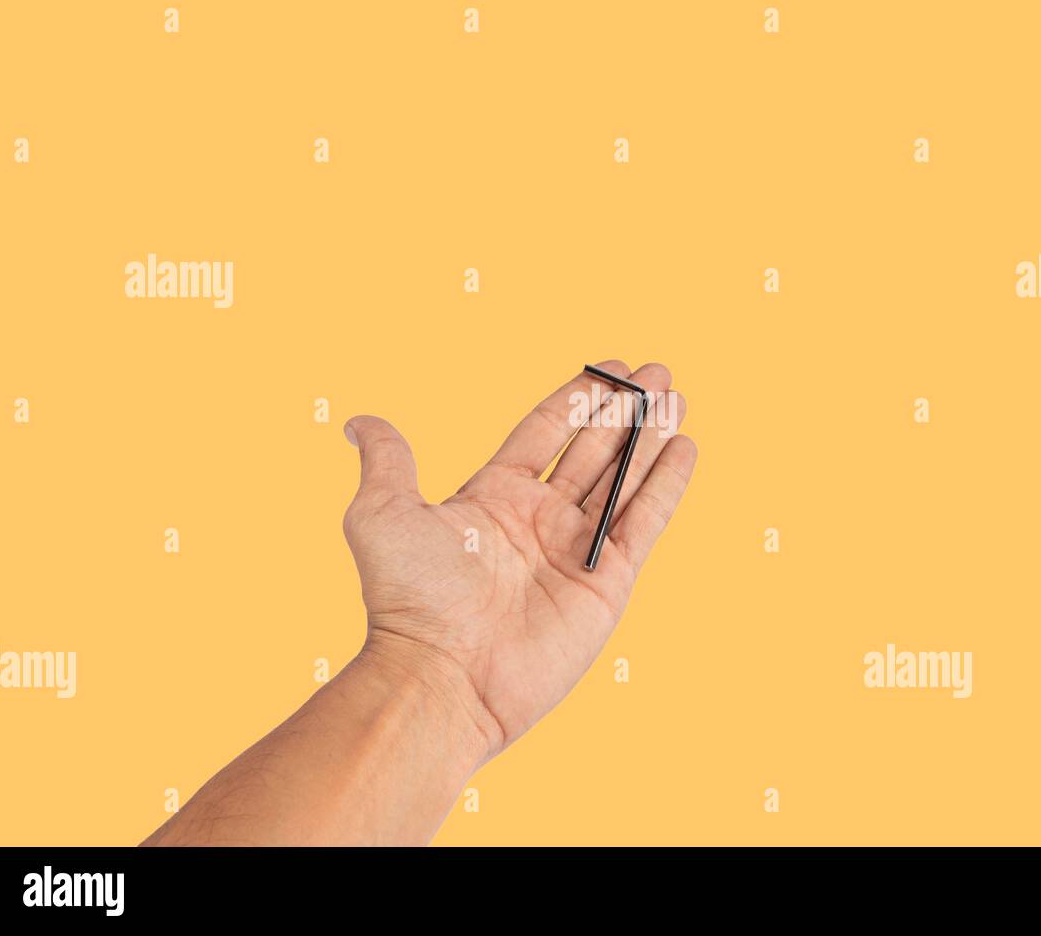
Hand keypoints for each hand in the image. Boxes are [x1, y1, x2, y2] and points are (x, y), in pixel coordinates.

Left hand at [342, 361, 695, 761]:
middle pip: (594, 449)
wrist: (444, 674)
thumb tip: (356, 422)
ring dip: (651, 438)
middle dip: (626, 410)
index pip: (546, 432)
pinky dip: (666, 485)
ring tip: (678, 398)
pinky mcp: (608, 583)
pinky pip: (644, 523)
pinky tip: (685, 447)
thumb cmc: (409, 598)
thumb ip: (388, 459)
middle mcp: (540, 520)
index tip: (608, 366)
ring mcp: (576, 550)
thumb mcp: (383, 513)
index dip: (578, 398)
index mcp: (495, 498)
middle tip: (658, 371)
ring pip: (624, 479)